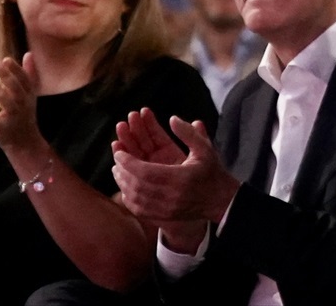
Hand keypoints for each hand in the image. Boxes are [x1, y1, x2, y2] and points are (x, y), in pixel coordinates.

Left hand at [0, 53, 44, 156]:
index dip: (16, 69)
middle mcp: (24, 104)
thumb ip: (29, 74)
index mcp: (29, 94)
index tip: (5, 59)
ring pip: (8, 102)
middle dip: (7, 76)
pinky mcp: (5, 128)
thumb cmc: (24, 114)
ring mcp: (15, 116)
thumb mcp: (29, 94)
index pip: (25, 79)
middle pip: (17, 88)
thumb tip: (28, 53)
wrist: (25, 142)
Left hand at [111, 112, 238, 227]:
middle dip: (123, 170)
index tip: (119, 152)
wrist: (220, 200)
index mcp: (179, 178)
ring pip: (135, 198)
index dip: (129, 162)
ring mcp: (165, 209)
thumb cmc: (211, 172)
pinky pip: (139, 210)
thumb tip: (172, 119)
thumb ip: (188, 133)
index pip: (145, 171)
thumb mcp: (205, 149)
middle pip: (137, 185)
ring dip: (123, 183)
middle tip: (116, 156)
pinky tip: (125, 187)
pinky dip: (129, 198)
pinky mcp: (163, 217)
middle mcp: (170, 196)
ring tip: (116, 170)